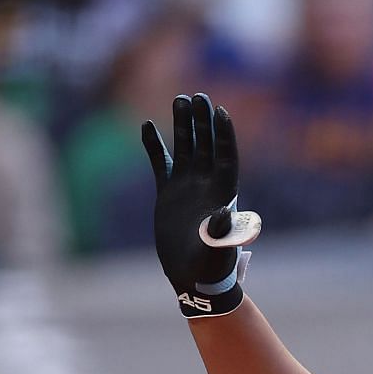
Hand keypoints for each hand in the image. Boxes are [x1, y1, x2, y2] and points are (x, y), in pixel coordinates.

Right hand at [141, 90, 251, 315]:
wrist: (192, 278)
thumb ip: (222, 233)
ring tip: (180, 99)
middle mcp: (206, 185)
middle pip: (206, 145)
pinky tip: (146, 124)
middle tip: (198, 96)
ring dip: (183, 125)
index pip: (226, 157)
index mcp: (222, 194)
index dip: (224, 135)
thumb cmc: (211, 268)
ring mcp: (186, 187)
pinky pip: (160, 162)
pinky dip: (154, 145)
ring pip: (185, 148)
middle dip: (203, 121)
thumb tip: (226, 214)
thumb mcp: (218, 251)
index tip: (221, 111)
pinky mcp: (168, 193)